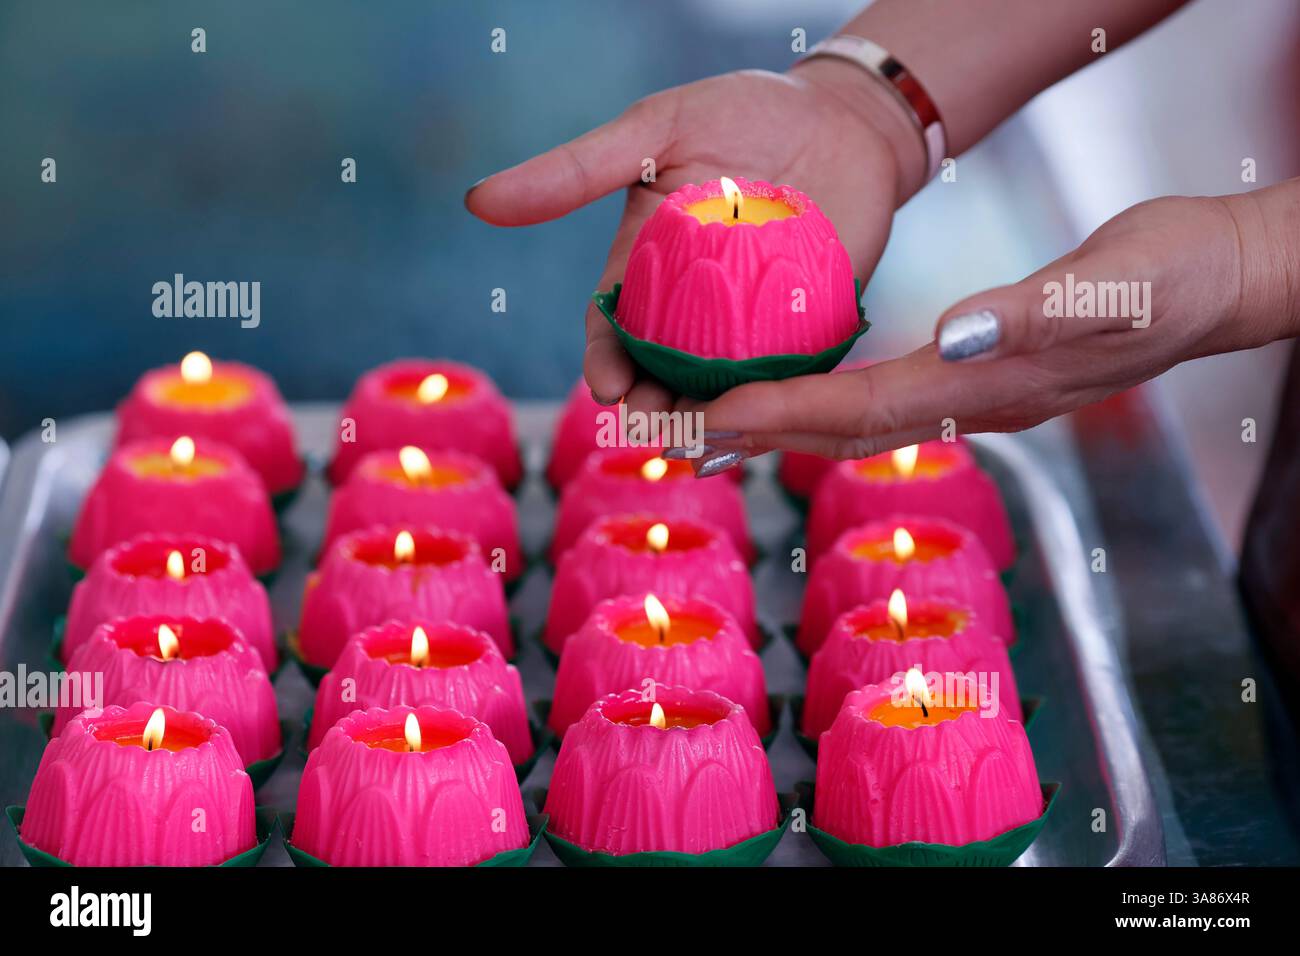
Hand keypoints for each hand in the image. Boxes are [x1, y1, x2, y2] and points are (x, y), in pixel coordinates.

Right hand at [465, 60, 926, 411]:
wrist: (848, 117)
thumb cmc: (745, 111)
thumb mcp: (654, 130)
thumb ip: (574, 171)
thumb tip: (476, 201)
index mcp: (648, 264)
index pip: (613, 328)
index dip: (605, 363)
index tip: (609, 389)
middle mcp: (693, 304)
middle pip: (660, 370)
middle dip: (652, 405)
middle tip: (657, 428)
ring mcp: (749, 323)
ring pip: (717, 388)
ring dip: (706, 417)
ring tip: (705, 438)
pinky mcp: (807, 331)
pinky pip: (783, 378)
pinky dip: (771, 404)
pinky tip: (769, 425)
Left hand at [679, 193, 1273, 474]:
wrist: (1216, 284)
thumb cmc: (1170, 278)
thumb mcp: (1110, 285)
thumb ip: (1032, 315)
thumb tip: (952, 338)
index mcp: (985, 385)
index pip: (861, 409)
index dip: (784, 414)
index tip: (712, 417)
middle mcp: (968, 403)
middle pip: (841, 432)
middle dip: (758, 436)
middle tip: (676, 440)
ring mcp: (972, 397)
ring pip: (855, 423)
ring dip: (781, 427)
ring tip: (708, 427)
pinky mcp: (977, 375)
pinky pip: (881, 402)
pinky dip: (823, 403)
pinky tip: (794, 395)